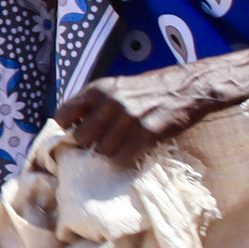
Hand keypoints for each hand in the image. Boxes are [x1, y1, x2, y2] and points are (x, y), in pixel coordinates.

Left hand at [56, 67, 232, 165]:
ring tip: (120, 145)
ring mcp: (129, 118)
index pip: (63, 115)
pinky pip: (122, 158)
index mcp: (97, 89)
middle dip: (88, 144)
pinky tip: (131, 151)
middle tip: (100, 143)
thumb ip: (92, 104)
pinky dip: (124, 159)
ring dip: (109, 153)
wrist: (184, 88)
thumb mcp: (113, 88)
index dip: (67, 127)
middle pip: (81, 137)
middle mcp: (110, 102)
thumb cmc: (145, 90)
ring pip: (102, 150)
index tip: (76, 131)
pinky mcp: (147, 133)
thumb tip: (69, 127)